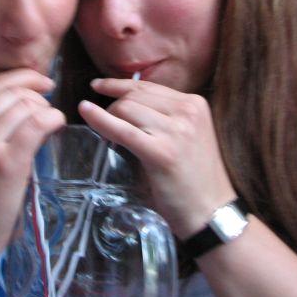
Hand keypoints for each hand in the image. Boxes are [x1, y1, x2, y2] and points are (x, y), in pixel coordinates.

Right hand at [0, 69, 65, 255]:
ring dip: (46, 110)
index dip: (22, 78)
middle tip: (48, 111)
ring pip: (27, 106)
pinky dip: (54, 119)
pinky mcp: (6, 162)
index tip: (42, 83)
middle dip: (37, 96)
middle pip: (12, 92)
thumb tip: (27, 97)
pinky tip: (57, 126)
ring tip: (50, 125)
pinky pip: (38, 123)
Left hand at [79, 77, 235, 236]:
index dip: (120, 84)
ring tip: (104, 130)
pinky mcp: (161, 151)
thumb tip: (125, 104)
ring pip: (126, 108)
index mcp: (195, 104)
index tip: (99, 85)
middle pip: (135, 94)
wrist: (211, 211)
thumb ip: (165, 117)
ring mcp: (176, 131)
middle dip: (113, 103)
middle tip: (99, 115)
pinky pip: (121, 129)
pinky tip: (85, 112)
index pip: (149, 86)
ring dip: (108, 116)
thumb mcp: (187, 135)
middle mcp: (188, 111)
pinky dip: (99, 120)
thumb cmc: (195, 178)